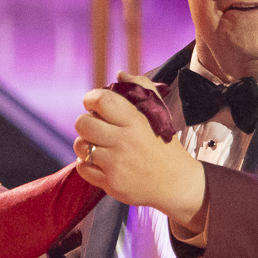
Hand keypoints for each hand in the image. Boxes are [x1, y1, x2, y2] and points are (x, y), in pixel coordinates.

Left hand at [74, 88, 209, 237]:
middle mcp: (124, 141)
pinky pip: (82, 168)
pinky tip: (101, 162)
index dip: (91, 98)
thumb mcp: (160, 113)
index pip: (101, 100)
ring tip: (100, 145)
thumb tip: (119, 74)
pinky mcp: (111, 183)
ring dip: (86, 143)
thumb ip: (141, 88)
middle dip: (86, 121)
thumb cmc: (164, 145)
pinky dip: (87, 164)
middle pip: (82, 123)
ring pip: (80, 145)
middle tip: (96, 126)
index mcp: (136, 120)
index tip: (94, 103)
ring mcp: (116, 164)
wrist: (176, 183)